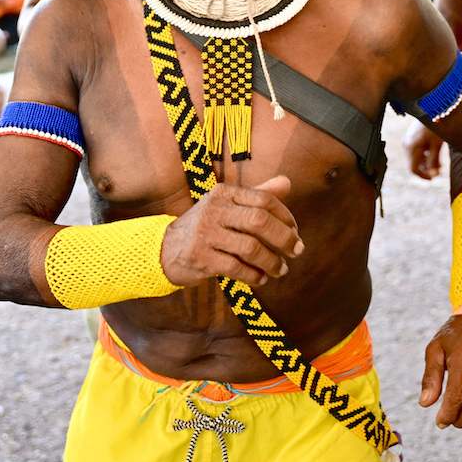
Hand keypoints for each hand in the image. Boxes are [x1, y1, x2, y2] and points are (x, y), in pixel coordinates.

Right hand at [159, 176, 299, 286]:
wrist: (164, 250)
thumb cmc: (205, 227)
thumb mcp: (227, 205)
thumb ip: (257, 195)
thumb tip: (287, 183)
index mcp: (224, 193)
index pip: (263, 199)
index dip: (285, 216)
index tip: (295, 232)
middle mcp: (214, 210)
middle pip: (259, 221)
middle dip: (284, 238)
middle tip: (297, 251)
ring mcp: (205, 234)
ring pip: (250, 248)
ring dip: (271, 261)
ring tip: (281, 270)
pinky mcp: (200, 257)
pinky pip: (236, 268)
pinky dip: (254, 275)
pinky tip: (261, 278)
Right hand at [407, 125, 444, 179]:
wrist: (432, 106)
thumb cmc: (436, 125)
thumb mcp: (437, 144)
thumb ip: (433, 161)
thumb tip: (433, 175)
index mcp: (411, 147)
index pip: (413, 169)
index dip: (424, 176)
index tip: (435, 178)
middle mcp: (407, 145)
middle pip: (414, 164)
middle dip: (426, 170)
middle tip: (440, 171)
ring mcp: (408, 141)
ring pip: (415, 159)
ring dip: (427, 164)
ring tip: (440, 165)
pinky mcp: (412, 138)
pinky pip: (416, 152)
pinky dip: (425, 156)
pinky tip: (436, 155)